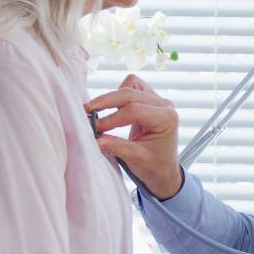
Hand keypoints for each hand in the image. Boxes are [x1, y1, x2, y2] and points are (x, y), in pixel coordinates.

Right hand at [84, 75, 182, 199]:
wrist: (163, 168)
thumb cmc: (155, 165)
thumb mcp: (136, 159)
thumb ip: (117, 147)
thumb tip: (95, 138)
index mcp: (166, 119)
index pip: (135, 111)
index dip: (112, 118)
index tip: (95, 127)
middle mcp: (164, 105)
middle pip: (130, 93)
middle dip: (106, 102)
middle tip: (87, 112)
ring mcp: (157, 100)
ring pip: (130, 85)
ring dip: (113, 97)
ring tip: (99, 112)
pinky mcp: (149, 99)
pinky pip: (132, 86)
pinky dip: (118, 95)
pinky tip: (113, 110)